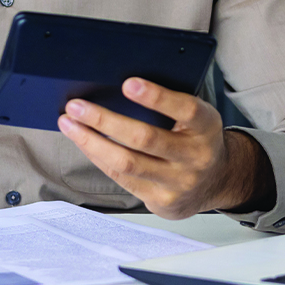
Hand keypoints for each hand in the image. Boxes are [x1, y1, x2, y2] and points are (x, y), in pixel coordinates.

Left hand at [57, 78, 267, 218]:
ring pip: (126, 162)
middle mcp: (195, 157)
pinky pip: (121, 178)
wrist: (215, 182)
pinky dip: (98, 157)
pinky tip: (84, 143)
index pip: (185, 109)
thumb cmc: (196, 138)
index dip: (157, 97)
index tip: (127, 84)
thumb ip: (171, 106)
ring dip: (91, 142)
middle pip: (145, 138)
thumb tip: (119, 89)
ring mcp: (178, 183)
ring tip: (69, 124)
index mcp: (206, 127)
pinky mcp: (161, 201)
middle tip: (77, 106)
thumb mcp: (195, 118)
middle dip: (105, 120)